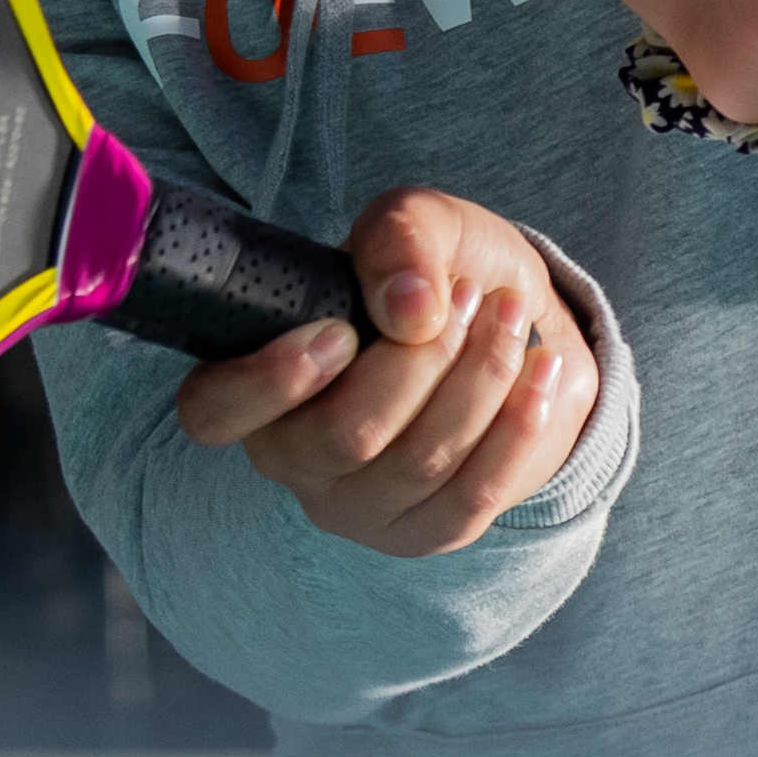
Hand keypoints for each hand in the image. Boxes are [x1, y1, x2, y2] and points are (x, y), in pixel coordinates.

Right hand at [173, 189, 596, 558]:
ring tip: (512, 316)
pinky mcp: (426, 532)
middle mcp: (290, 459)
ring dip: (481, 379)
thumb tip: (411, 311)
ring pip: (421, 461)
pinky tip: (543, 371)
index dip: (269, 381)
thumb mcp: (411, 224)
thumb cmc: (427, 274)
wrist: (499, 322)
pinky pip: (476, 495)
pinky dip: (520, 427)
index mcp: (249, 385)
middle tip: (469, 297)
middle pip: (347, 434)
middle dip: (423, 360)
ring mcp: (356, 508)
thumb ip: (399, 241)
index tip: (342, 331)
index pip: (214, 411)